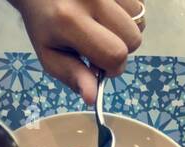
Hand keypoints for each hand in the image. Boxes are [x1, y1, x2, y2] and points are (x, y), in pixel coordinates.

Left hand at [10, 0, 144, 101]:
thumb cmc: (44, 22)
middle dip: (122, 47)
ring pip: (140, 19)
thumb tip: (93, 98)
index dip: (113, 67)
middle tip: (100, 41)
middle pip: (134, 38)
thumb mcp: (50, 54)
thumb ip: (72, 76)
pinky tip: (108, 10)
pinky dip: (128, 11)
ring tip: (103, 23)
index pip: (115, 55)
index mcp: (70, 20)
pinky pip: (140, 2)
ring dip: (126, 27)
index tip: (100, 63)